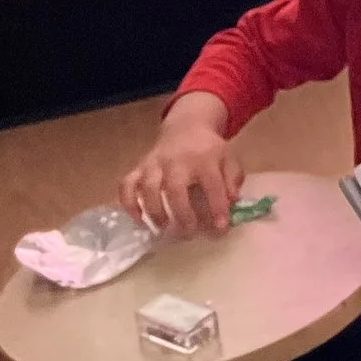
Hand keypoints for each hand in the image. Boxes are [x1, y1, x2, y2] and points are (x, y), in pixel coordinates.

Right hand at [121, 92, 241, 237]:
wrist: (186, 127)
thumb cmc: (209, 150)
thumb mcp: (229, 159)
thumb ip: (233, 179)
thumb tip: (232, 201)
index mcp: (205, 158)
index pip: (213, 185)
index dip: (217, 207)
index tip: (221, 228)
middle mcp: (177, 161)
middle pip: (175, 188)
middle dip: (182, 214)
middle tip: (188, 234)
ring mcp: (155, 163)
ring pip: (148, 187)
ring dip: (154, 211)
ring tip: (164, 228)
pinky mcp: (139, 167)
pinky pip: (127, 185)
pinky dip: (129, 203)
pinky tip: (138, 220)